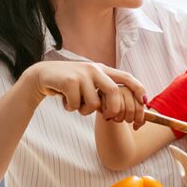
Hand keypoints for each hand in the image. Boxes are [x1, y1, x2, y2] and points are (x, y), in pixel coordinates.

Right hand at [24, 61, 145, 126]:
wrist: (42, 76)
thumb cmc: (69, 84)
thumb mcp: (88, 84)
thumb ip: (103, 91)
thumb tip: (123, 109)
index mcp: (101, 69)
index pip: (125, 77)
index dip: (138, 88)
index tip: (145, 101)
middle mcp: (94, 69)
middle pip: (113, 92)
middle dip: (113, 108)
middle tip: (108, 117)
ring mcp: (81, 74)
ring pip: (93, 103)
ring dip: (84, 111)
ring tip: (75, 104)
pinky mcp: (68, 81)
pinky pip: (76, 105)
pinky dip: (71, 108)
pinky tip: (64, 100)